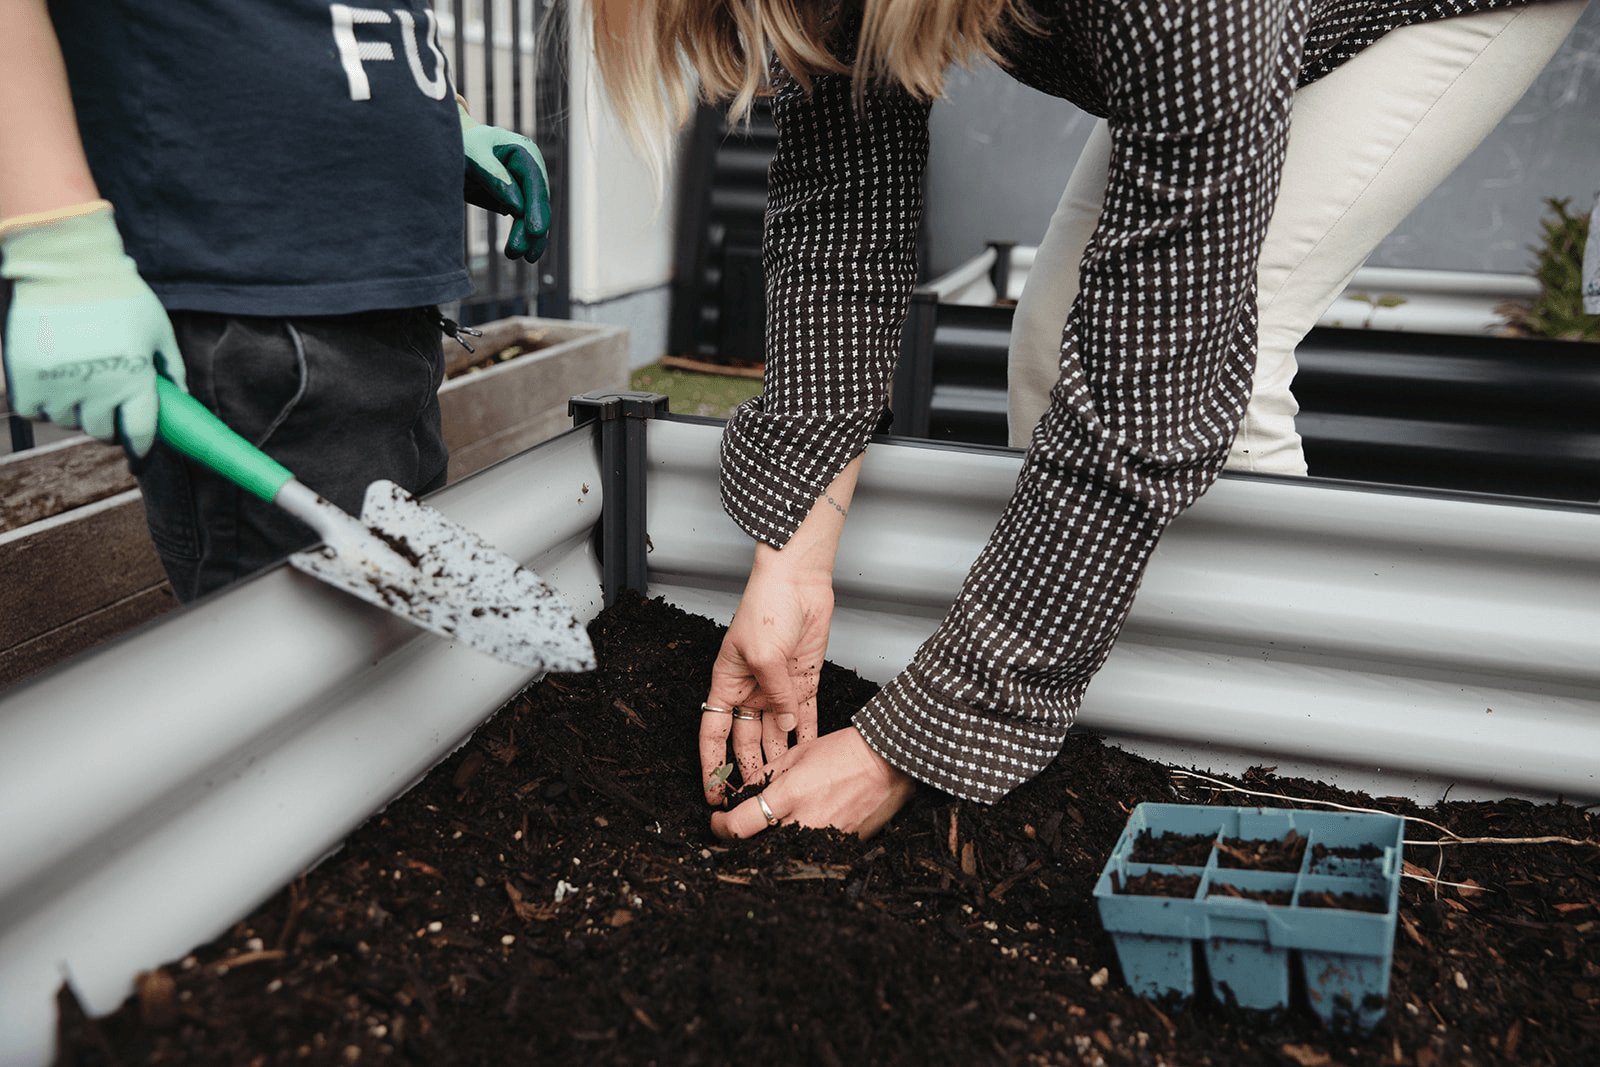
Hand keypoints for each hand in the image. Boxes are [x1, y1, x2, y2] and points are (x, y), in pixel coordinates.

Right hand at [1, 201, 184, 457]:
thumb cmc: (121, 296)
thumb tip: (182, 397)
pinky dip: (41, 403)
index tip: (139, 449)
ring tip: (80, 384)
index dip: (141, 445)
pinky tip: (53, 383)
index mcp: (134, 381)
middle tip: (108, 405)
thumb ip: (172, 367)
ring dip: (74, 411)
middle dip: (108, 423)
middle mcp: (96, 390)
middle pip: (100, 431)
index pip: (138, 434)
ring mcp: (57, 385)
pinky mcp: (24, 377)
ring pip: (66, 421)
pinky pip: (32, 410)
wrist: (67, 266)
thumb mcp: (158, 330)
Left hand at [460, 104, 549, 263]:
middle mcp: (528, 170)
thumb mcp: (471, 155)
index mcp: (522, 151)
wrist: (446, 150)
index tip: (535, 231)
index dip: (537, 206)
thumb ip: (493, 176)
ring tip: (513, 255)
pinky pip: (521, 221)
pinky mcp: (513, 201)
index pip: (534, 180)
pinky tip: (521, 253)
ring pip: (531, 215)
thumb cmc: (459, 146)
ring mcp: (523, 187)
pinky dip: (521, 236)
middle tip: (517, 251)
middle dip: (530, 229)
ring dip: (526, 238)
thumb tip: (518, 207)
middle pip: (536, 202)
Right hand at [699, 557, 831, 804]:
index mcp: (727, 681)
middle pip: (745, 739)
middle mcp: (751, 689)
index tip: (711, 790)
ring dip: (778, 759)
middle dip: (748, 769)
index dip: (711, 763)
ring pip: (775, 734)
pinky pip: (803, 718)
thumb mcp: (764, 654)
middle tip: (753, 800)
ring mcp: (778, 688)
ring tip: (782, 788)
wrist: (799, 581)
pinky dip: (805, 738)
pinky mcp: (803, 682)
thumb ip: (775, 695)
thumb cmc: (767, 604)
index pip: (713, 731)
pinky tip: (808, 759)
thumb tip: (785, 726)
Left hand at [711, 727, 915, 839]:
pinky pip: (809, 853)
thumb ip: (765, 775)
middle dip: (744, 839)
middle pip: (758, 846)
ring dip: (770, 844)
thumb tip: (742, 793)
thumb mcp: (798, 755)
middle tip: (741, 828)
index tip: (717, 822)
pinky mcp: (841, 847)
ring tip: (771, 829)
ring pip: (782, 853)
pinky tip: (800, 830)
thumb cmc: (846, 752)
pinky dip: (798, 845)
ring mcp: (824, 838)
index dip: (720, 827)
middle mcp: (805, 822)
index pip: (739, 825)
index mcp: (789, 795)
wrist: (889, 763)